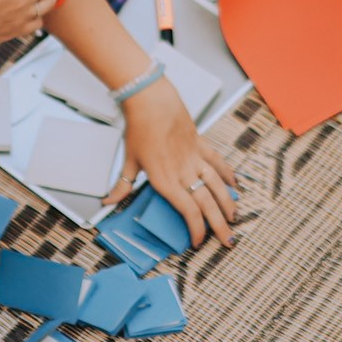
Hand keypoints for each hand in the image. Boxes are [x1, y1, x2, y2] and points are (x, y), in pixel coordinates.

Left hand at [105, 87, 240, 245]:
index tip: (197, 242)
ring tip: (234, 218)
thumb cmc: (139, 128)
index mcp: (165, 180)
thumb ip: (122, 186)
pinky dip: (227, 174)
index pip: (187, 211)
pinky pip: (217, 162)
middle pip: (207, 204)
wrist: (151, 100)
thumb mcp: (128, 160)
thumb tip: (107, 202)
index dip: (196, 230)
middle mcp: (184, 172)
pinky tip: (234, 184)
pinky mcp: (200, 144)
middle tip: (227, 240)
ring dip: (227, 203)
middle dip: (219, 225)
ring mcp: (194, 158)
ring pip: (217, 186)